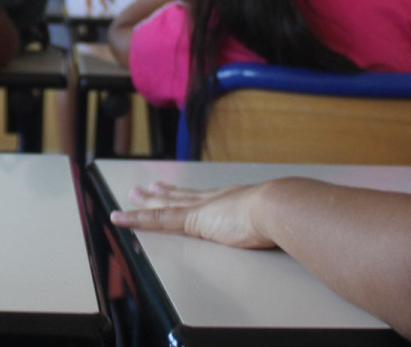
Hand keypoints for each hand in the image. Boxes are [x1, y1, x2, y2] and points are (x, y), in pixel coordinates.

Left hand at [110, 181, 276, 248]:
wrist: (277, 207)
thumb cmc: (283, 214)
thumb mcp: (276, 216)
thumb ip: (275, 220)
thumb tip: (289, 224)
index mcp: (232, 199)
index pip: (203, 196)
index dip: (187, 193)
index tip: (175, 188)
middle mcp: (213, 199)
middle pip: (181, 196)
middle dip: (162, 193)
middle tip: (146, 187)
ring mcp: (200, 209)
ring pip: (165, 205)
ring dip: (146, 203)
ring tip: (132, 195)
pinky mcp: (191, 221)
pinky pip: (156, 220)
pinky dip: (136, 219)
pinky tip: (121, 218)